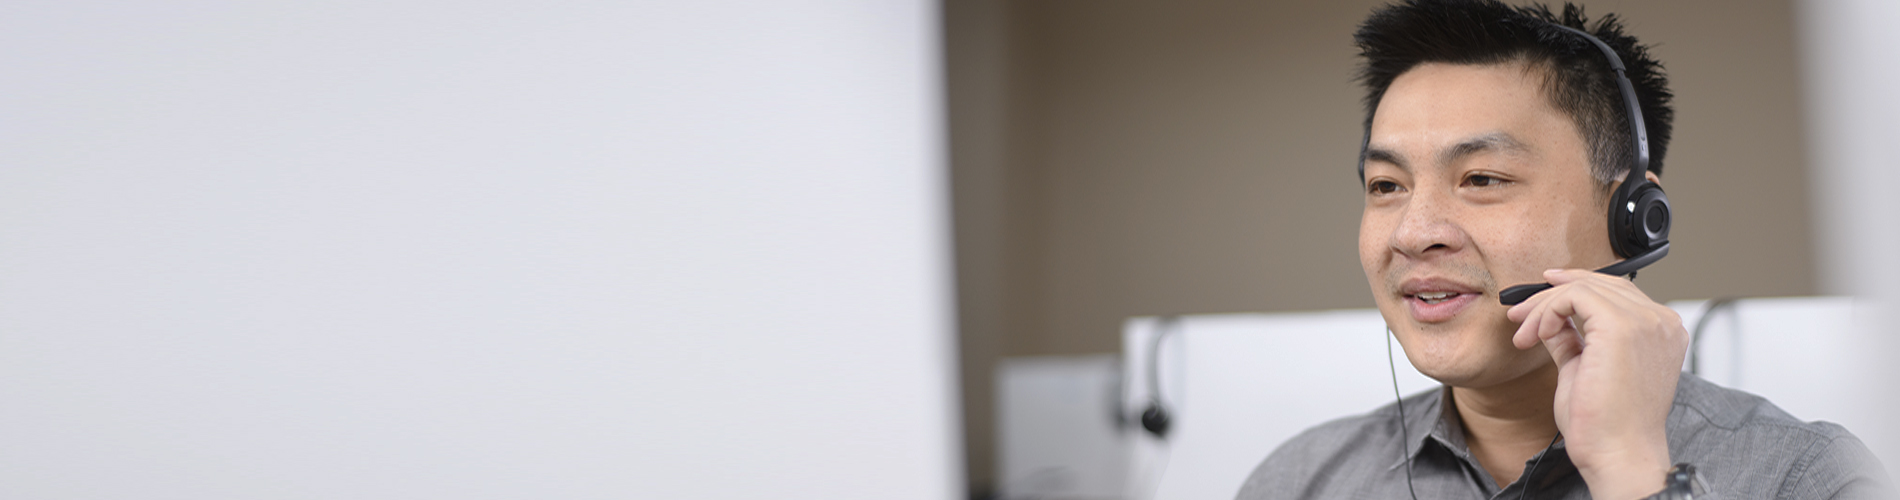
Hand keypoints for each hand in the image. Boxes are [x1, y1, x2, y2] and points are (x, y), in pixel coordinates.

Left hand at [1507, 269, 1687, 499]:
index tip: (1538, 300)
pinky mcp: (1621, 326)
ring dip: (1543, 307)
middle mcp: (1660, 322)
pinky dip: (1548, 311)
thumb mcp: (1584, 369)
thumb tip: (1552, 321)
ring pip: (1583, 287)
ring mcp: (1645, 321)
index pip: (1616, 292)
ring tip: (1523, 334)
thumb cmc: (1605, 425)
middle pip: (1600, 284)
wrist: (1617, 453)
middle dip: (1550, 296)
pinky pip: (1575, 296)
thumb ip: (1573, 340)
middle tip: (1519, 315)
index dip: (1573, 289)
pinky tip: (1538, 335)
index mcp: (1660, 333)